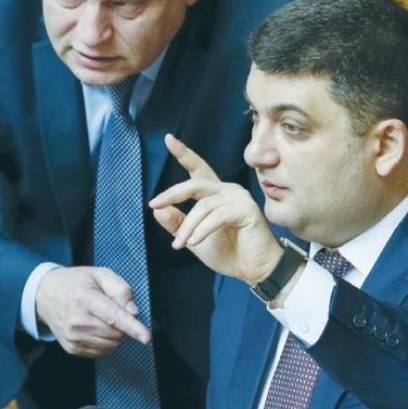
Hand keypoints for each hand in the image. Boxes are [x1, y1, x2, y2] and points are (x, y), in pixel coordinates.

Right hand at [35, 266, 150, 357]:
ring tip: (102, 318)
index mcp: (85, 299)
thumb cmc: (76, 282)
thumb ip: (120, 289)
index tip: (146, 337)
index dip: (132, 327)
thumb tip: (133, 312)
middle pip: (116, 332)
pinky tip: (97, 327)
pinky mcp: (72, 348)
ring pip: (110, 344)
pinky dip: (106, 342)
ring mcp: (73, 337)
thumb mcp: (100, 274)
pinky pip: (101, 351)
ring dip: (115, 334)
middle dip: (123, 324)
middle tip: (112, 309)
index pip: (113, 316)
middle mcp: (77, 321)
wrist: (46, 295)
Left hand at [149, 134, 282, 284]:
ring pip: (203, 206)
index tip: (168, 139)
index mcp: (215, 194)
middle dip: (173, 193)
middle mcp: (227, 190)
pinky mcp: (247, 209)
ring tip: (180, 244)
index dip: (184, 153)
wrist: (253, 270)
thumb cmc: (228, 252)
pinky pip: (216, 216)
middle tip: (154, 204)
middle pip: (195, 183)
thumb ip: (177, 224)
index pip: (198, 169)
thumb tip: (157, 210)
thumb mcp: (193, 238)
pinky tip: (194, 242)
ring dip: (188, 227)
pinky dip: (202, 230)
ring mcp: (238, 197)